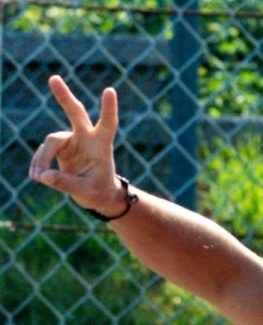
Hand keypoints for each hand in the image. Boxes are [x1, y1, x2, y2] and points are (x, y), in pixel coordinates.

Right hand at [28, 76, 125, 214]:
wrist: (96, 194)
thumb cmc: (98, 192)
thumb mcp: (86, 193)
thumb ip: (66, 184)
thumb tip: (44, 176)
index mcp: (102, 146)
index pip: (108, 124)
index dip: (108, 109)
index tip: (110, 90)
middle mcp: (86, 138)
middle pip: (75, 113)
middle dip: (64, 96)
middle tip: (53, 78)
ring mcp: (71, 139)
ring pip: (51, 142)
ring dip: (43, 159)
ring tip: (39, 178)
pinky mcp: (59, 145)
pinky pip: (43, 152)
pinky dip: (39, 164)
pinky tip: (38, 177)